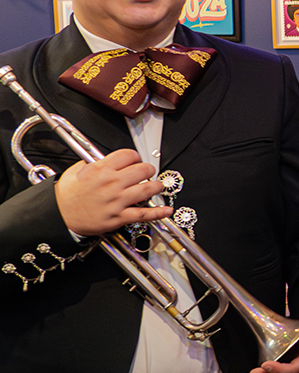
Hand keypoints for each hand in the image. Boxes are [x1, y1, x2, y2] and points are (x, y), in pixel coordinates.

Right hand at [54, 149, 172, 235]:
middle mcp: (111, 183)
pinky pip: (143, 214)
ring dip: (157, 187)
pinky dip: (158, 212)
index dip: (135, 156)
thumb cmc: (66, 195)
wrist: (58, 215)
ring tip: (158, 186)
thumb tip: (109, 158)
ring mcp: (116, 201)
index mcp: (101, 169)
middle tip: (148, 172)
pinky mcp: (118, 217)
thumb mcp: (77, 170)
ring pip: (147, 189)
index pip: (128, 155)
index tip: (136, 160)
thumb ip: (95, 162)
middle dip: (149, 170)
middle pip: (142, 170)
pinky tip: (167, 210)